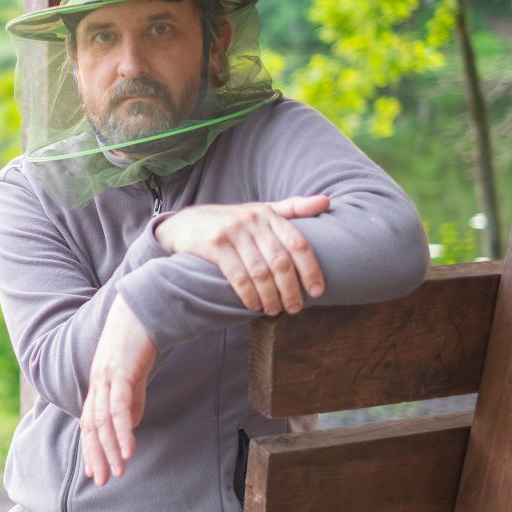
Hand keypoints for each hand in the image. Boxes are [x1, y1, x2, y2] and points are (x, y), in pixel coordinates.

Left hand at [81, 293, 154, 486]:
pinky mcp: (121, 372)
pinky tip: (128, 450)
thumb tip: (131, 424)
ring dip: (110, 450)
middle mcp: (97, 382)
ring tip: (118, 472)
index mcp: (98, 384)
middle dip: (96, 455)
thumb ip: (131, 399)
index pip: (90, 422)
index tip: (95, 471)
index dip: (91, 447)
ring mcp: (107, 377)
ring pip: (103, 421)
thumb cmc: (140, 340)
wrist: (144, 309)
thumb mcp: (134, 375)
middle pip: (91, 426)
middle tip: (102, 481)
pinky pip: (119, 407)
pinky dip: (123, 431)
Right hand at [154, 196, 329, 314]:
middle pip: (281, 261)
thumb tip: (327, 201)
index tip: (317, 292)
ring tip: (275, 310)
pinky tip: (253, 306)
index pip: (298, 243)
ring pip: (260, 272)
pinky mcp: (214, 244)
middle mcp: (253, 220)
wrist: (184, 223)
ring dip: (270, 297)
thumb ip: (293, 208)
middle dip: (290, 290)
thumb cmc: (230, 221)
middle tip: (295, 309)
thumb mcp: (261, 210)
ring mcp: (232, 231)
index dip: (311, 270)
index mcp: (269, 214)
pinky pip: (237, 276)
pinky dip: (248, 295)